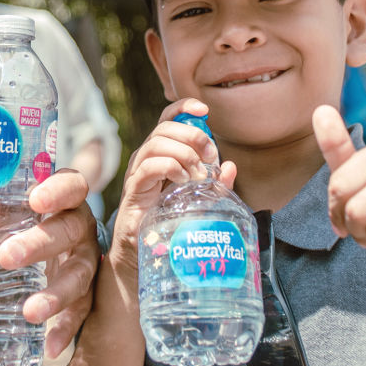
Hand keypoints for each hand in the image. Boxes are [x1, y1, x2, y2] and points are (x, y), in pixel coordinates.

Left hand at [0, 169, 98, 358]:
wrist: (52, 247)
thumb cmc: (25, 221)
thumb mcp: (7, 212)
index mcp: (65, 199)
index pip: (70, 186)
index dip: (56, 191)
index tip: (35, 200)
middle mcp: (81, 227)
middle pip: (69, 230)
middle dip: (40, 244)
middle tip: (6, 257)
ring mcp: (86, 260)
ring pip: (80, 275)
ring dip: (56, 294)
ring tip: (31, 312)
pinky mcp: (86, 292)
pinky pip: (82, 311)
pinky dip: (66, 329)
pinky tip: (51, 346)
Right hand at [109, 99, 235, 275]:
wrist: (140, 256)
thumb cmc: (167, 225)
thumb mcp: (198, 200)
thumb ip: (215, 185)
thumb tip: (231, 167)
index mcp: (161, 155)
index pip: (167, 120)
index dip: (183, 108)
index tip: (204, 110)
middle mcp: (145, 159)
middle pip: (164, 128)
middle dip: (192, 135)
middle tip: (210, 156)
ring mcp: (137, 174)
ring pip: (155, 143)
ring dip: (183, 153)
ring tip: (198, 175)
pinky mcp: (133, 192)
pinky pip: (148, 167)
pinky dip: (170, 167)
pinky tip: (185, 181)